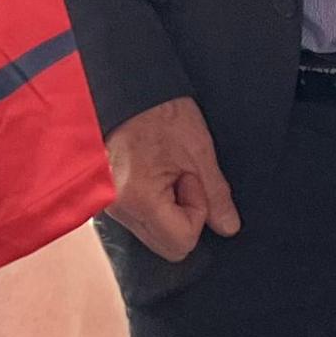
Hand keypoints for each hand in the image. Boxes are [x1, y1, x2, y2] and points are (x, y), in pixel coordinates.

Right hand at [101, 97, 238, 262]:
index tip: (190, 178)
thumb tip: (228, 228)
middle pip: (166, 246)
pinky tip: (152, 175)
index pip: (181, 241)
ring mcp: (108, 206)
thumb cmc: (158, 111)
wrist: (125, 89)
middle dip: (183, 216)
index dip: (197, 212)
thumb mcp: (198, 150)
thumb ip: (215, 194)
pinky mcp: (107, 199)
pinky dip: (153, 205)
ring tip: (163, 171)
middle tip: (180, 176)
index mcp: (137, 199)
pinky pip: (140, 219)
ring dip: (168, 209)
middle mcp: (117, 209)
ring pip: (154, 234)